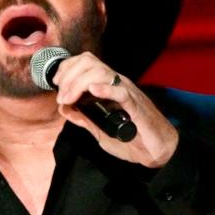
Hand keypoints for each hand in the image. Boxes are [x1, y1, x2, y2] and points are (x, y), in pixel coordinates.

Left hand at [52, 52, 178, 167]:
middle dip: (69, 75)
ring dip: (79, 83)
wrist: (159, 152)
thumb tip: (65, 109)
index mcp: (109, 86)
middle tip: (62, 96)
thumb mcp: (100, 128)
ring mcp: (127, 93)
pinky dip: (105, 89)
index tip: (56, 83)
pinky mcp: (136, 107)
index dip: (67, 67)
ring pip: (101, 73)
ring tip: (70, 99)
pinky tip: (93, 91)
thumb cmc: (134, 138)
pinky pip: (121, 92)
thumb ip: (83, 118)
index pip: (86, 62)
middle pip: (89, 63)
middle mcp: (117, 84)